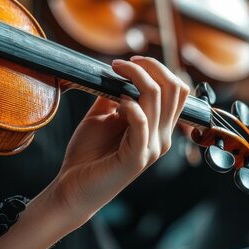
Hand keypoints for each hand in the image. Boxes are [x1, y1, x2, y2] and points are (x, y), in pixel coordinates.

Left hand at [0, 56, 188, 248]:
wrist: (72, 186)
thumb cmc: (88, 154)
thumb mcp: (102, 117)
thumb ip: (113, 97)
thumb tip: (115, 73)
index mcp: (158, 127)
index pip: (177, 89)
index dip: (157, 68)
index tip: (129, 62)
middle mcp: (161, 137)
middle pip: (174, 89)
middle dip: (149, 67)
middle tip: (121, 64)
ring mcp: (151, 148)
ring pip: (158, 99)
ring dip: (135, 78)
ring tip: (113, 74)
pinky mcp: (136, 159)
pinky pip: (142, 122)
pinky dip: (130, 105)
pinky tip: (116, 103)